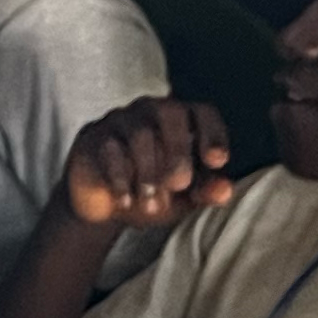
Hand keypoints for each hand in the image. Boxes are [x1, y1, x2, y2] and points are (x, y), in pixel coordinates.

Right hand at [58, 98, 236, 231]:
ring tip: (152, 206)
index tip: (217, 162)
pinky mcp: (92, 138)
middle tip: (180, 184)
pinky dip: (119, 179)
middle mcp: (150, 111)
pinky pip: (108, 149)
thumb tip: (224, 191)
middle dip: (178, 150)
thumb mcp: (182, 198)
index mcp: (180, 120)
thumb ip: (204, 192)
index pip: (202, 112)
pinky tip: (125, 202)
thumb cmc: (152, 191)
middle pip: (169, 113)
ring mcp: (119, 121)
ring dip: (148, 173)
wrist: (104, 205)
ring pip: (138, 133)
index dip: (212, 133)